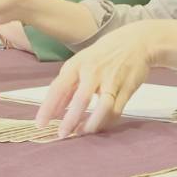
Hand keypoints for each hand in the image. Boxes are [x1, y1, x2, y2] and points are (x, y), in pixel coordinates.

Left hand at [37, 22, 158, 137]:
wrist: (136, 42)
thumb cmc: (103, 54)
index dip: (48, 107)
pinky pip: (116, 110)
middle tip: (62, 134)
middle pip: (81, 99)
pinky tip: (98, 127)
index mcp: (77, 64)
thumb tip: (53, 110)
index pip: (58, 88)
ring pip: (102, 107)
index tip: (40, 124)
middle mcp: (93, 71)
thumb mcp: (81, 63)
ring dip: (91, 124)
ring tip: (81, 133)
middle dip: (70, 120)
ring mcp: (112, 80)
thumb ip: (68, 86)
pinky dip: (106, 122)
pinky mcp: (127, 88)